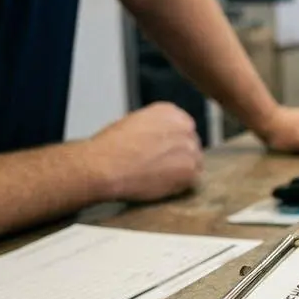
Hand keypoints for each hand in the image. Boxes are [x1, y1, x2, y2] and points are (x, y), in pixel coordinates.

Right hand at [85, 102, 202, 201]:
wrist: (103, 165)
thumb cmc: (110, 146)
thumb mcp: (135, 122)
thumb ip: (156, 128)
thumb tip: (162, 140)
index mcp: (171, 112)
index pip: (184, 128)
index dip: (173, 143)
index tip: (163, 152)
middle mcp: (185, 126)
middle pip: (191, 145)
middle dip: (179, 157)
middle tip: (161, 168)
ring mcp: (190, 149)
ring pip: (194, 163)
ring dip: (180, 171)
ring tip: (157, 177)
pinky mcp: (189, 171)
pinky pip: (191, 181)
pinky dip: (178, 186)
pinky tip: (159, 185)